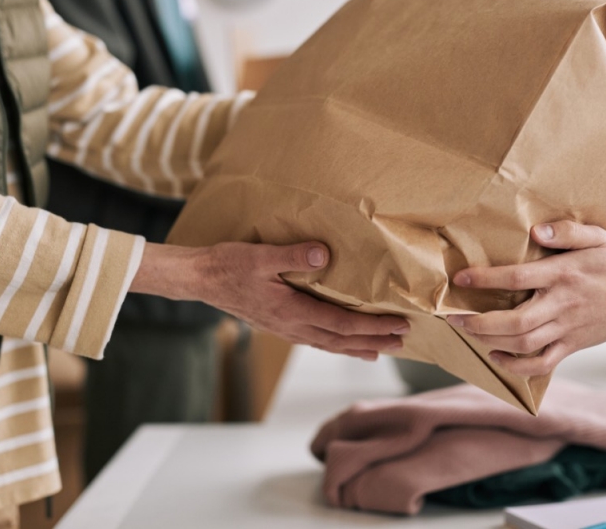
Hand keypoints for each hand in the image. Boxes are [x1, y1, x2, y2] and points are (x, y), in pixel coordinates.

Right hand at [132, 241, 408, 359]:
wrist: (202, 279)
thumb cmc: (229, 265)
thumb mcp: (260, 255)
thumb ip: (292, 256)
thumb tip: (323, 255)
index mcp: (292, 311)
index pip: (342, 324)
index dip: (372, 327)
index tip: (398, 325)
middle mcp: (292, 327)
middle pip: (342, 341)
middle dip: (374, 341)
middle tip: (403, 342)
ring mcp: (286, 329)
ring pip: (329, 345)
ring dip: (357, 348)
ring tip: (381, 350)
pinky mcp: (280, 326)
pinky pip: (316, 340)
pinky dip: (337, 345)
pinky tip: (344, 344)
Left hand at [447, 221, 605, 374]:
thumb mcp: (599, 237)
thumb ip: (568, 232)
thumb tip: (536, 232)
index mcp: (564, 275)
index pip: (518, 277)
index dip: (486, 279)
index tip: (460, 279)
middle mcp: (562, 305)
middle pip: (516, 322)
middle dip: (479, 322)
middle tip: (453, 316)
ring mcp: (567, 329)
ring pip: (523, 344)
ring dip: (490, 341)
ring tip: (467, 331)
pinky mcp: (571, 346)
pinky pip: (541, 364)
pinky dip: (515, 366)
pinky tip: (496, 357)